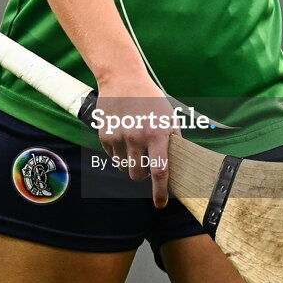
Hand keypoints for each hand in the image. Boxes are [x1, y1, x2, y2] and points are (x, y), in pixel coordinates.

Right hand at [94, 76, 175, 207]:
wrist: (122, 78)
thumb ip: (174, 141)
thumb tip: (177, 166)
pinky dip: (118, 152)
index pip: (160, 171)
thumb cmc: (150, 98)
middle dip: (142, 174)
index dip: (160, 191)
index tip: (161, 204)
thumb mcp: (169, 117)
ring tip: (133, 145)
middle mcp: (137, 138)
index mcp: (157, 134)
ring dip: (129, 163)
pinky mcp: (104, 135)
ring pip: (123, 167)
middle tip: (145, 160)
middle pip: (138, 174)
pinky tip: (122, 135)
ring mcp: (118, 137)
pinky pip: (111, 155)